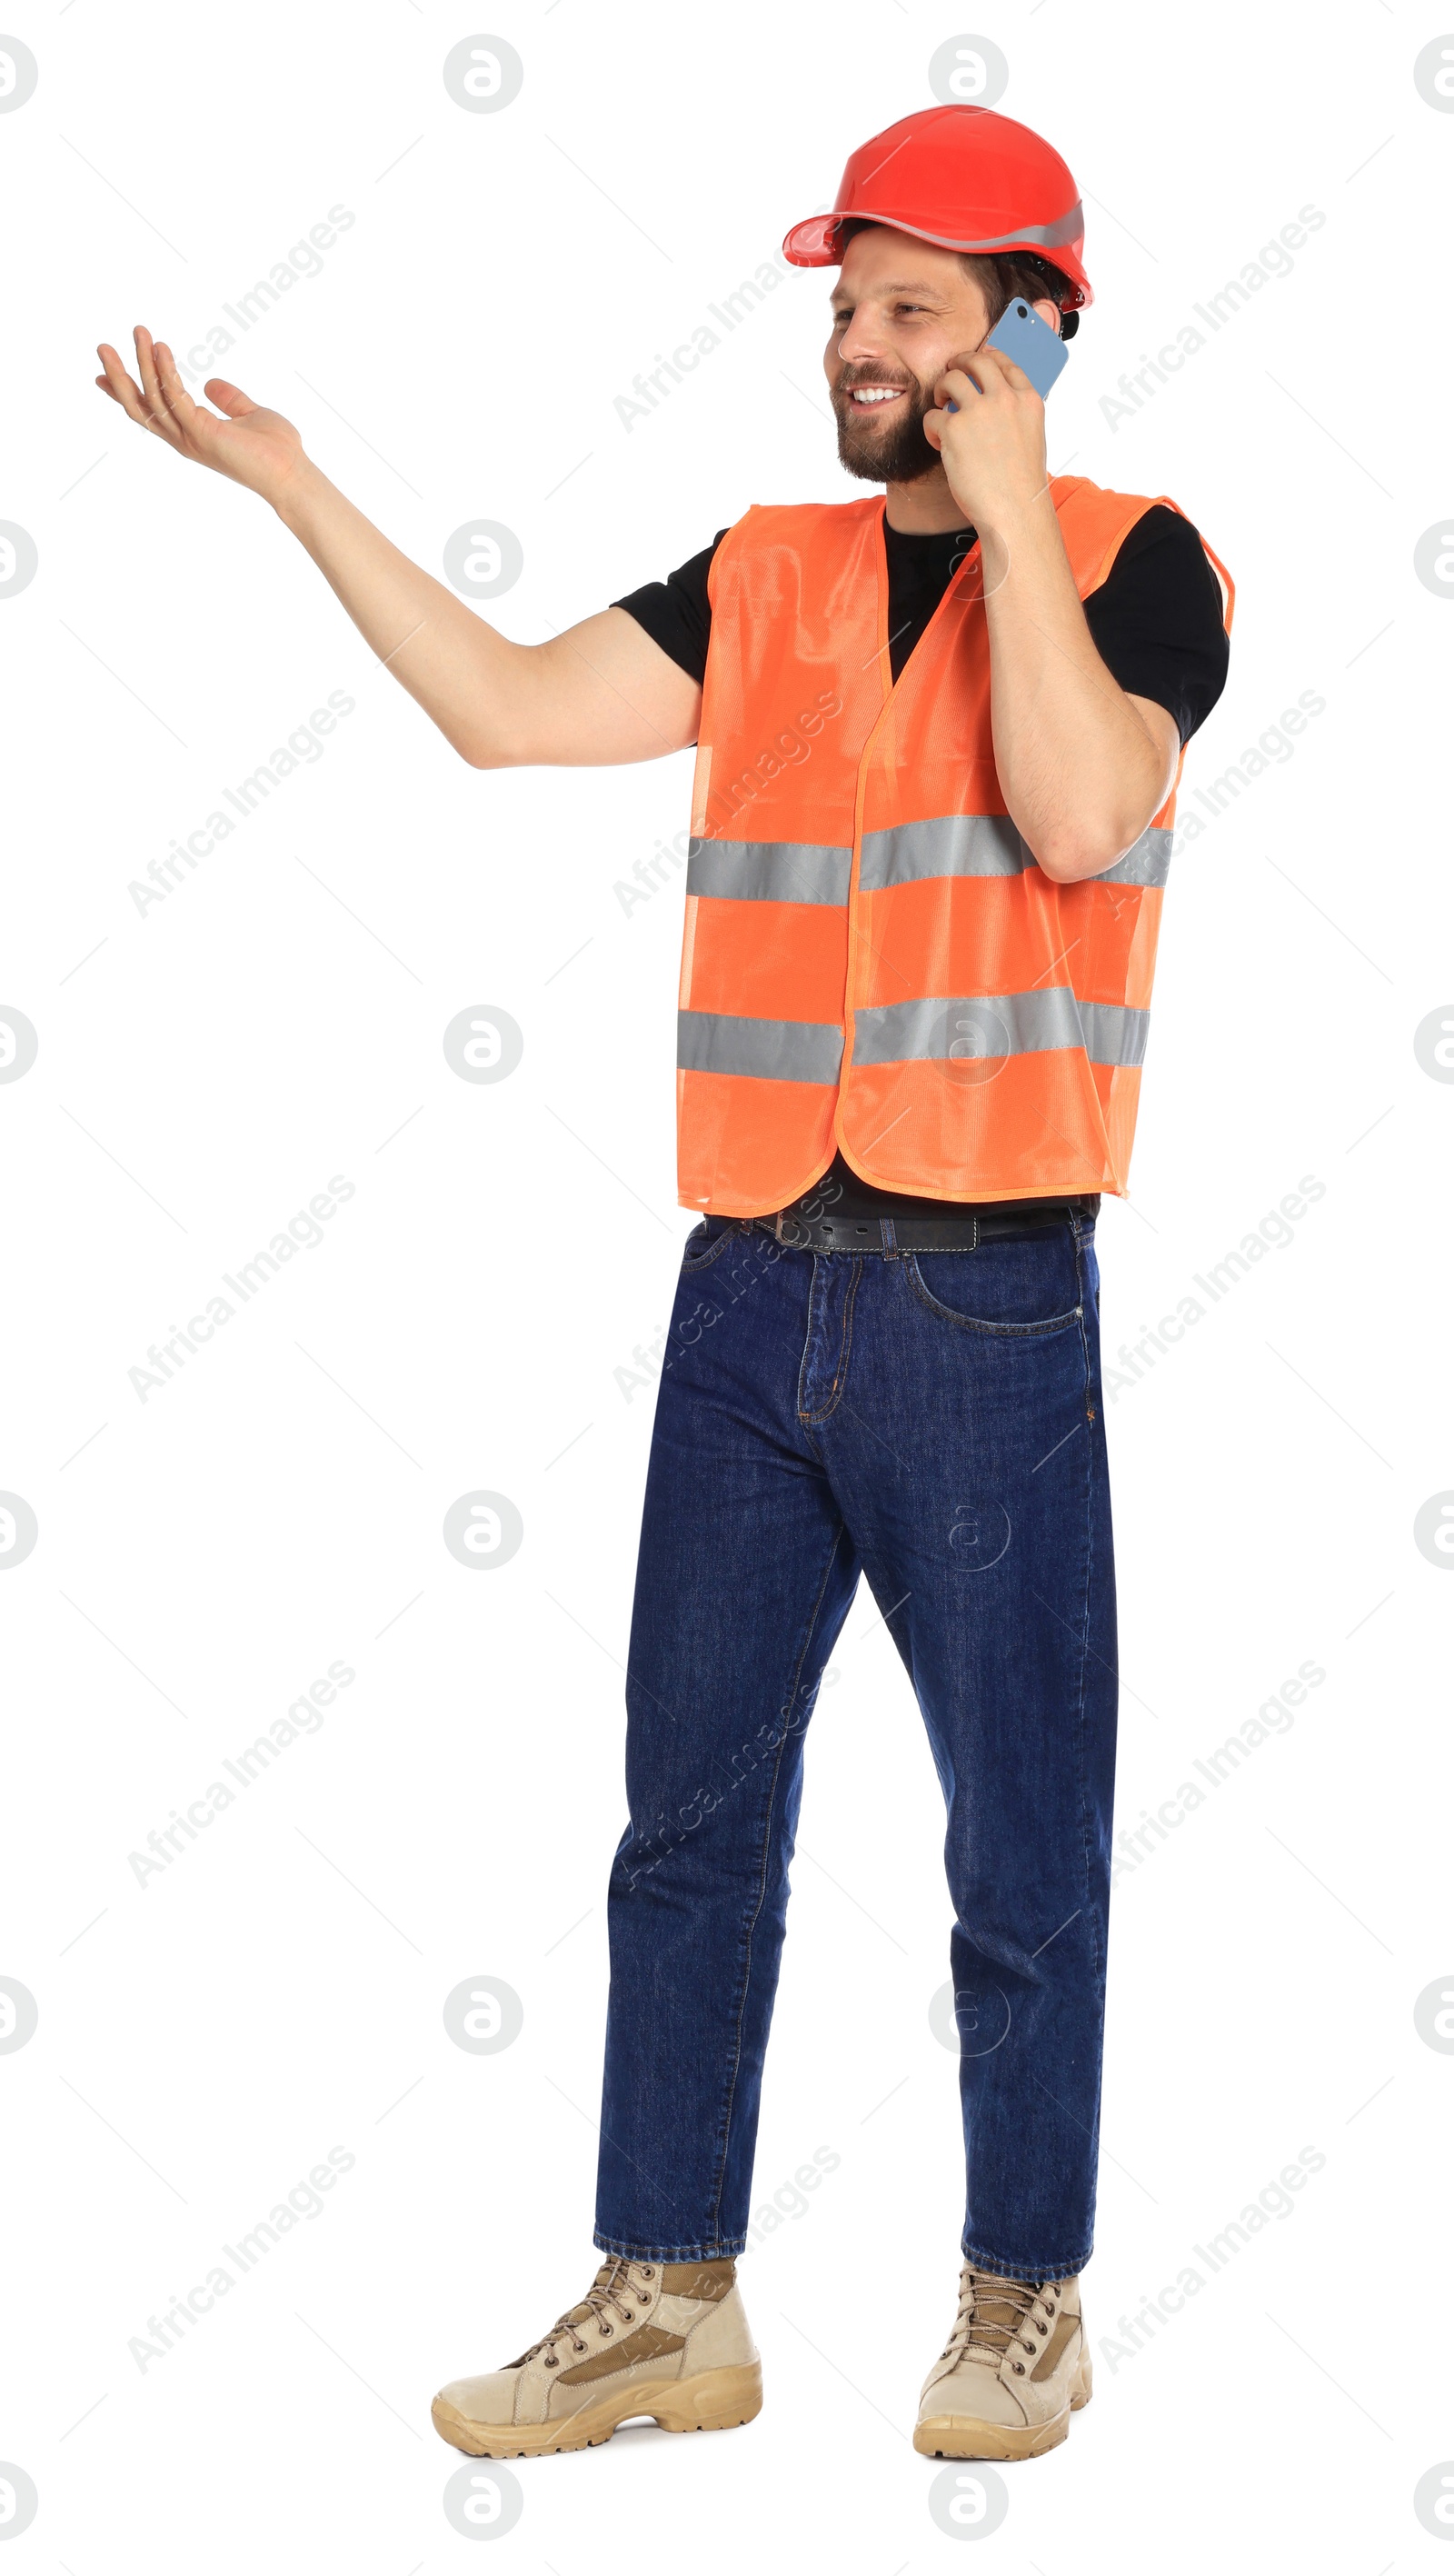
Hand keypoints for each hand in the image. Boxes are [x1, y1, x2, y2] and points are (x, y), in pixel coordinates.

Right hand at [95, 326, 306, 508]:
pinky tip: (163, 349)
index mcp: (191, 434)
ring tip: (138, 332)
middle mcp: (185, 438)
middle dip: (119, 377)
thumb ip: (228, 398)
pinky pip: (177, 398)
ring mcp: (192, 438)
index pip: (151, 411)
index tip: (101, 374)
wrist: (293, 473)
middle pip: (141, 407)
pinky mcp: (203, 434)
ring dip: (141, 364)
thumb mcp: (247, 413)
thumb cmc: (276, 450)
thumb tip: (210, 382)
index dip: (125, 392)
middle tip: (102, 347)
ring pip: (153, 400)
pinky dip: (167, 372)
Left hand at [922, 342, 1048, 536]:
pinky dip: (931, 427)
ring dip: (941, 388)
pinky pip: (933, 415)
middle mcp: (1004, 399)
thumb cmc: (1021, 485)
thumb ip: (1016, 415)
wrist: (1014, 510)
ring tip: (940, 404)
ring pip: (951, 379)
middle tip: (950, 372)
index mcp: (1028, 401)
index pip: (1005, 364)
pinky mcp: (954, 429)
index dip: (987, 358)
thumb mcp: (1032, 437)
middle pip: (976, 361)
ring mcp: (978, 412)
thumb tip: (996, 405)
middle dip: (959, 362)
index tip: (976, 362)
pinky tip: (937, 441)